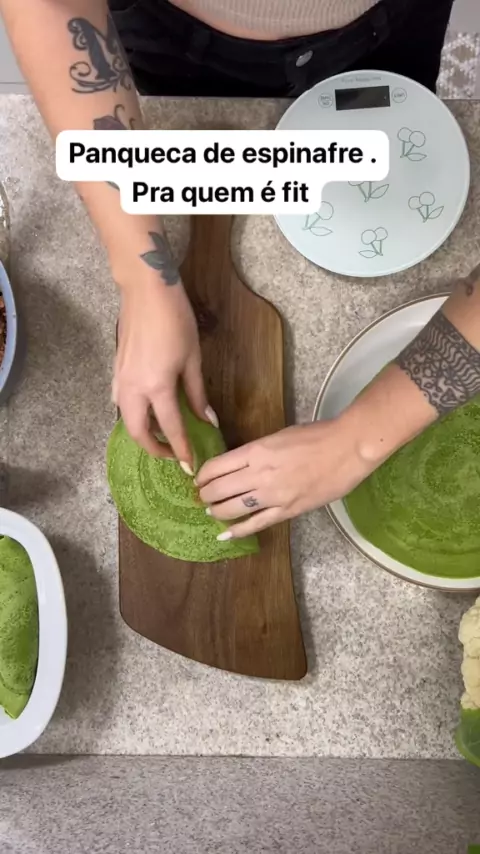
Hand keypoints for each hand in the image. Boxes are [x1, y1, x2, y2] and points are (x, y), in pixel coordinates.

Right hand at [112, 274, 215, 466]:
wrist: (146, 291)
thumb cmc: (176, 320)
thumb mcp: (193, 358)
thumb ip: (198, 393)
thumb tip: (208, 420)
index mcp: (157, 387)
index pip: (171, 428)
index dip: (182, 449)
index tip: (190, 466)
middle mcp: (134, 389)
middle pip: (139, 432)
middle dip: (155, 449)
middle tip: (174, 455)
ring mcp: (120, 380)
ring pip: (127, 419)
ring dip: (143, 433)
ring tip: (163, 435)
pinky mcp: (116, 372)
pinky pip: (121, 403)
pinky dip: (133, 415)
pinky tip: (146, 411)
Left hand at [196, 417, 372, 537]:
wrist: (347, 449)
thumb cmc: (316, 436)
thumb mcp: (279, 436)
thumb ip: (258, 452)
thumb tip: (241, 464)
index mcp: (256, 451)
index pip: (216, 467)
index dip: (202, 475)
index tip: (199, 479)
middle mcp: (259, 474)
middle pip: (219, 489)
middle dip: (205, 494)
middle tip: (202, 496)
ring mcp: (273, 495)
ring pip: (232, 509)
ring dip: (217, 511)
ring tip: (212, 511)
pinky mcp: (288, 511)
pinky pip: (257, 524)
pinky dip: (238, 531)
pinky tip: (225, 535)